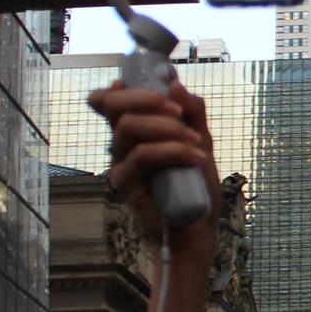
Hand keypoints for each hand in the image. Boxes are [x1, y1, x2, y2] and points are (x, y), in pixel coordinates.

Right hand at [87, 81, 219, 255]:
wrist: (197, 226)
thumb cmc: (195, 184)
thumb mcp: (201, 140)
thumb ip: (192, 112)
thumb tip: (175, 85)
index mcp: (135, 129)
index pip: (109, 101)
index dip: (119, 87)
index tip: (151, 84)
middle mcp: (122, 143)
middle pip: (113, 105)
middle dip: (146, 97)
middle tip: (178, 111)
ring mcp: (121, 163)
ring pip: (129, 127)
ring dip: (168, 128)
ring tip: (197, 143)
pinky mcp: (125, 184)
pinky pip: (142, 156)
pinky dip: (172, 151)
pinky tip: (195, 157)